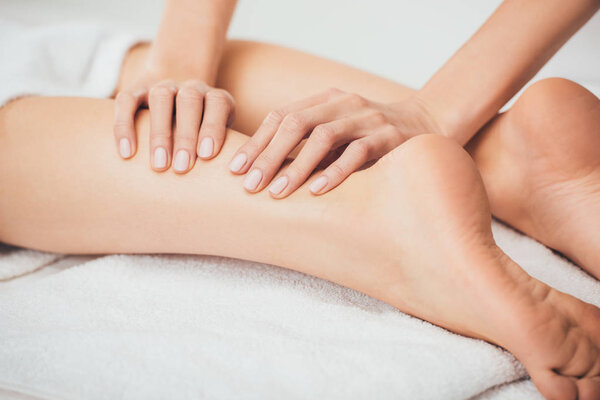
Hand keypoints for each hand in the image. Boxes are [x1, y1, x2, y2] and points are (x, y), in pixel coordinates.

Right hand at [114, 72, 234, 172]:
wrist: (177, 88)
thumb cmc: (204, 132)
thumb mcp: (221, 136)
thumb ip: (225, 152)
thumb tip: (228, 183)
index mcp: (215, 97)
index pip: (218, 104)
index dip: (213, 127)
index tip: (207, 155)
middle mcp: (191, 87)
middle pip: (189, 102)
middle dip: (186, 136)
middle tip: (183, 168)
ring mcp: (163, 85)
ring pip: (160, 99)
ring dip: (160, 133)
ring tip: (159, 165)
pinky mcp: (136, 88)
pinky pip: (126, 101)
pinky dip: (124, 126)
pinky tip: (126, 154)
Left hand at [228, 88, 440, 196]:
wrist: (426, 126)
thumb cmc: (370, 138)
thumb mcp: (338, 134)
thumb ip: (309, 144)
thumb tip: (264, 173)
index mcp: (326, 100)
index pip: (281, 116)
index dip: (256, 142)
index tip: (234, 169)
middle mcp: (344, 103)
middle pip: (296, 124)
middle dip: (268, 155)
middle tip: (248, 185)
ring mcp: (368, 118)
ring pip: (324, 137)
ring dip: (297, 166)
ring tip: (277, 192)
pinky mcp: (390, 137)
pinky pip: (358, 153)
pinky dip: (335, 172)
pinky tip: (317, 191)